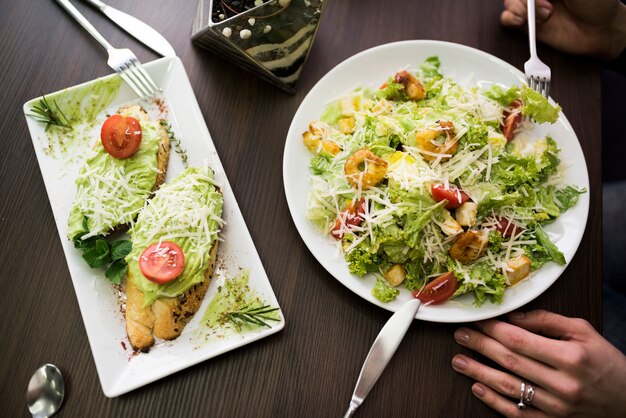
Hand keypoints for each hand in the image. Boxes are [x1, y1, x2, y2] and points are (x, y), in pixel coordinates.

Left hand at [451, 310, 625, 416]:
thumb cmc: (606, 362)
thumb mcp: (583, 332)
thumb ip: (547, 321)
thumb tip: (513, 316)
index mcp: (570, 358)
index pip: (520, 340)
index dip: (493, 329)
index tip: (477, 321)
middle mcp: (562, 384)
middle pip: (509, 361)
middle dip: (479, 346)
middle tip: (460, 335)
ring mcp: (556, 407)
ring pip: (508, 387)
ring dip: (478, 372)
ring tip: (458, 361)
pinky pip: (517, 413)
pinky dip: (494, 401)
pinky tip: (477, 388)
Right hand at [500, 0, 625, 58]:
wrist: (601, 33)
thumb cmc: (597, 5)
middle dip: (524, 0)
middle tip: (546, 5)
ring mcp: (532, 9)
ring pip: (510, 3)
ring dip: (517, 8)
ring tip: (539, 15)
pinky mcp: (528, 26)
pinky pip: (509, 20)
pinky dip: (509, 19)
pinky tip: (520, 21)